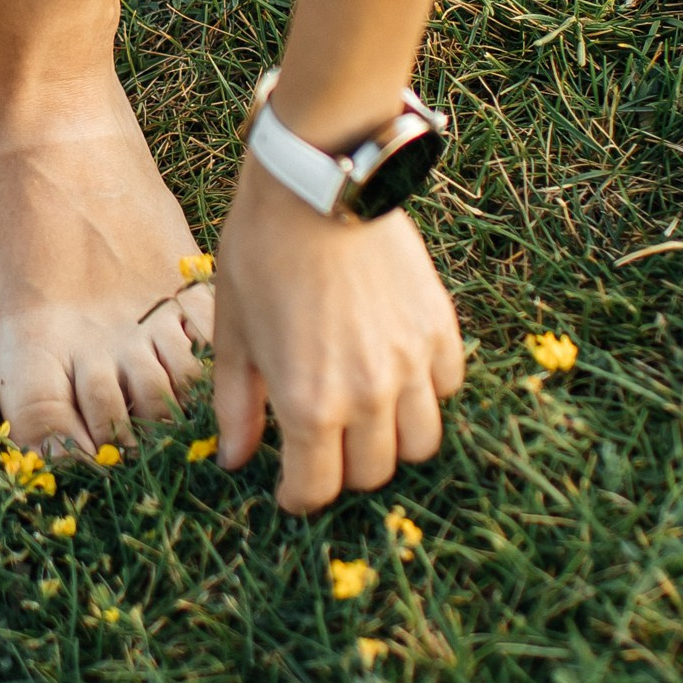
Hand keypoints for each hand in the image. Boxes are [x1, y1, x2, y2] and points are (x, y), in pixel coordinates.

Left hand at [211, 158, 465, 513]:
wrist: (319, 183)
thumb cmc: (262, 252)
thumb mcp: (235, 332)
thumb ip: (237, 404)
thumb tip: (236, 460)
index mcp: (308, 402)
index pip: (317, 489)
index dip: (300, 498)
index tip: (291, 490)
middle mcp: (367, 394)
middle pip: (373, 473)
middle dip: (344, 472)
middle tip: (324, 449)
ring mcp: (411, 363)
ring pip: (421, 443)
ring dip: (393, 441)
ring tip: (367, 419)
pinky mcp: (440, 328)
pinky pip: (446, 388)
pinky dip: (425, 394)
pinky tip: (397, 373)